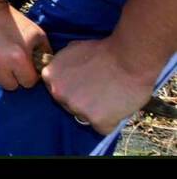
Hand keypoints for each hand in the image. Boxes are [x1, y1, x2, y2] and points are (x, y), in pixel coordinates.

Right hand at [0, 1, 49, 91]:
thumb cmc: (9, 18)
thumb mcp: (35, 32)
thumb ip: (45, 53)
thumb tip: (47, 69)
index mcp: (18, 59)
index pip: (28, 83)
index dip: (27, 74)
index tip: (22, 64)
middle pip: (10, 86)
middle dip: (11, 76)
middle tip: (7, 61)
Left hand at [42, 39, 158, 134]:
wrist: (128, 58)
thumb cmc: (104, 51)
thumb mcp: (72, 50)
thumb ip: (63, 64)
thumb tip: (64, 72)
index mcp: (50, 76)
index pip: (57, 91)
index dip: (73, 89)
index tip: (85, 86)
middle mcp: (59, 94)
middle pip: (69, 106)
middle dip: (83, 101)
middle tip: (100, 91)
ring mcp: (76, 108)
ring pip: (86, 118)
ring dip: (97, 112)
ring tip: (111, 96)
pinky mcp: (96, 120)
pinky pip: (102, 128)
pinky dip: (111, 121)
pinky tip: (117, 106)